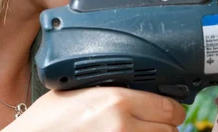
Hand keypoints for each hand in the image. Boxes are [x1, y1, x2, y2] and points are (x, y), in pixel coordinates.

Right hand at [2, 86, 185, 131]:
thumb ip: (109, 90)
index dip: (173, 110)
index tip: (171, 111)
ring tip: (139, 131)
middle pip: (168, 130)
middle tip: (153, 124)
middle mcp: (123, 126)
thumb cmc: (44, 124)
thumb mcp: (77, 93)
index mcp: (117, 101)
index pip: (169, 108)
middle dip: (164, 126)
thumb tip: (136, 89)